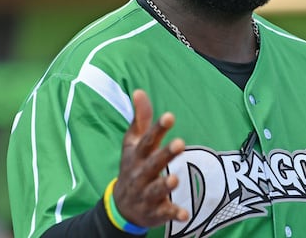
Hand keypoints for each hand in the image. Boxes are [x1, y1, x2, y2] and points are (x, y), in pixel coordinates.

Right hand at [113, 89, 188, 227]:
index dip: (157, 128)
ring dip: (165, 185)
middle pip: (152, 164)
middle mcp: (140, 174)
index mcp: (136, 156)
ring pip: (155, 189)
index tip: (170, 116)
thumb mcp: (133, 143)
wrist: (121, 206)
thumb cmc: (133, 166)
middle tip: (180, 143)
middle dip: (164, 155)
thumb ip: (141, 119)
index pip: (146, 140)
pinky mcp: (155, 211)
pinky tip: (184, 214)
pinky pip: (164, 213)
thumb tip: (139, 91)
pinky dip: (173, 213)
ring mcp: (146, 194)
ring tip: (175, 179)